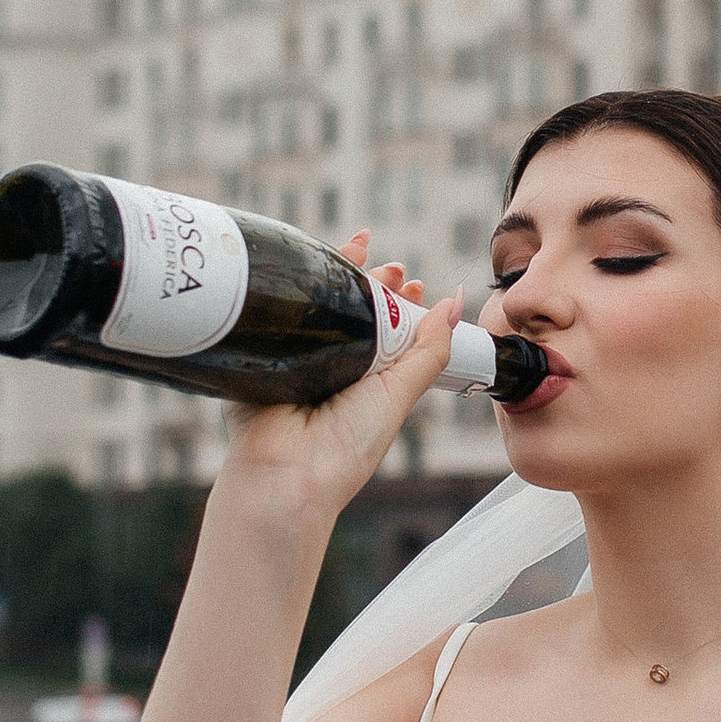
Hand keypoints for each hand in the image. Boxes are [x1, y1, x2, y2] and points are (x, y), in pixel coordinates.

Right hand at [213, 231, 462, 537]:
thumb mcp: (399, 393)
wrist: (287, 471)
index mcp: (370, 380)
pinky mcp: (265, 350)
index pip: (391, 331)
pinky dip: (295, 282)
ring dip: (338, 273)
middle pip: (356, 311)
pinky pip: (280, 307)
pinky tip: (309, 258)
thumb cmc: (347, 444)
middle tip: (391, 267)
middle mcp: (336, 366)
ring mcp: (300, 357)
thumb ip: (429, 350)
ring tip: (360, 250)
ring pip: (321, 304)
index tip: (415, 284)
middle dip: (374, 282)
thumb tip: (454, 304)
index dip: (403, 304)